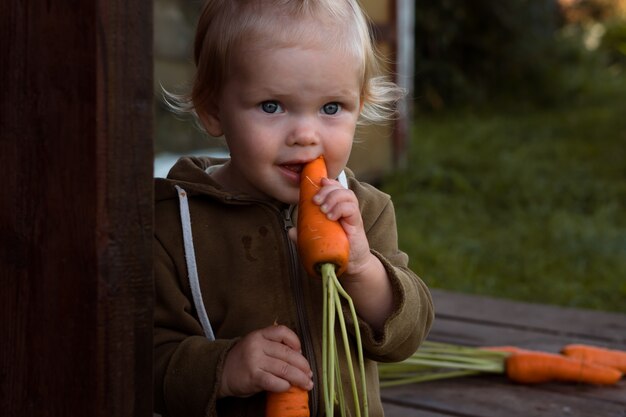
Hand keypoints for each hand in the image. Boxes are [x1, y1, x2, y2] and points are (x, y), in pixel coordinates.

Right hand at [218, 324, 313, 397]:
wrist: (221, 372)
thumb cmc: (243, 360)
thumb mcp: (256, 345)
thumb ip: (273, 347)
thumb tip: (299, 359)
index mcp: (260, 334)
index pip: (283, 332)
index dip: (296, 342)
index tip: (301, 352)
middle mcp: (257, 345)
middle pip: (288, 353)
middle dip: (303, 365)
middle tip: (309, 374)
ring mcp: (255, 361)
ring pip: (285, 369)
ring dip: (299, 378)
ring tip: (306, 383)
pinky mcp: (253, 376)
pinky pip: (275, 381)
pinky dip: (285, 385)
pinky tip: (288, 387)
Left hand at [289, 177, 393, 329]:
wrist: (350, 265)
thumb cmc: (332, 251)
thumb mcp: (314, 242)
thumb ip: (303, 235)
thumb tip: (290, 231)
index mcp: (335, 208)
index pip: (333, 187)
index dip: (326, 182)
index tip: (317, 183)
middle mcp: (344, 208)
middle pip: (339, 187)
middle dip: (326, 189)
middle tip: (316, 200)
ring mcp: (351, 215)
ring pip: (347, 194)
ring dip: (333, 197)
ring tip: (323, 209)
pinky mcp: (357, 223)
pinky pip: (351, 208)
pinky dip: (340, 208)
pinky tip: (331, 216)